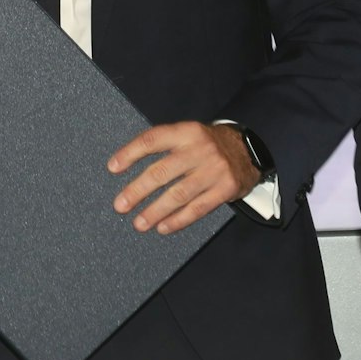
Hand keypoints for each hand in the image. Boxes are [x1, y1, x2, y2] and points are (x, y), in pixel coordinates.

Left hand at [107, 121, 256, 234]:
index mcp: (186, 132)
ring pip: (178, 194)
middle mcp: (199, 149)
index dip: (130, 153)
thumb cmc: (207, 145)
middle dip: (138, 190)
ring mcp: (214, 170)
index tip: (113, 168)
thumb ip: (164, 146)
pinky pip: (198, 208)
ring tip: (139, 223)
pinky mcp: (226, 188)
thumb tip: (126, 165)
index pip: (152, 140)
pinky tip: (163, 227)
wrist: (247, 150)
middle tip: (120, 204)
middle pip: (162, 171)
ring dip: (155, 211)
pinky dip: (178, 220)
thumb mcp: (188, 135)